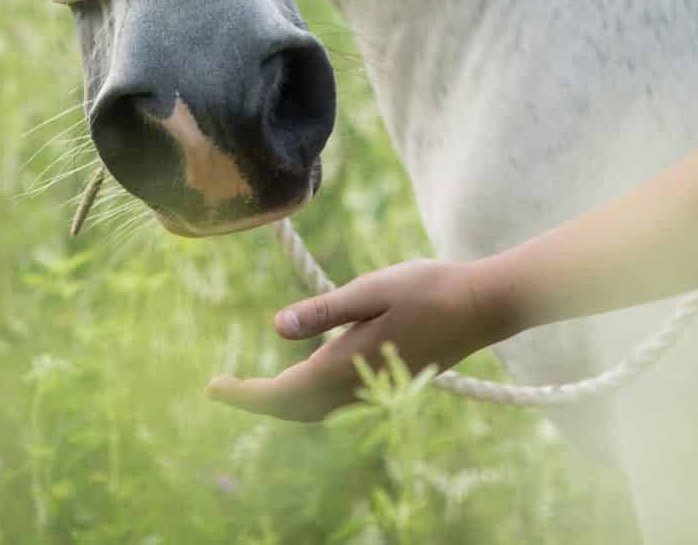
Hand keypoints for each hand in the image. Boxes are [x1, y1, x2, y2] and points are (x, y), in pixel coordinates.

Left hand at [206, 258, 510, 422]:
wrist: (483, 307)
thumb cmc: (429, 288)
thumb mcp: (372, 289)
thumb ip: (324, 310)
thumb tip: (276, 327)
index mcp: (350, 362)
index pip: (286, 393)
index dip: (247, 396)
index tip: (214, 388)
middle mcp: (361, 385)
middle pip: (297, 409)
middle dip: (258, 403)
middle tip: (222, 390)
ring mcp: (377, 388)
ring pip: (317, 409)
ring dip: (283, 403)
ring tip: (251, 389)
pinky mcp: (388, 383)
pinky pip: (337, 403)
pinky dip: (309, 398)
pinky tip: (304, 378)